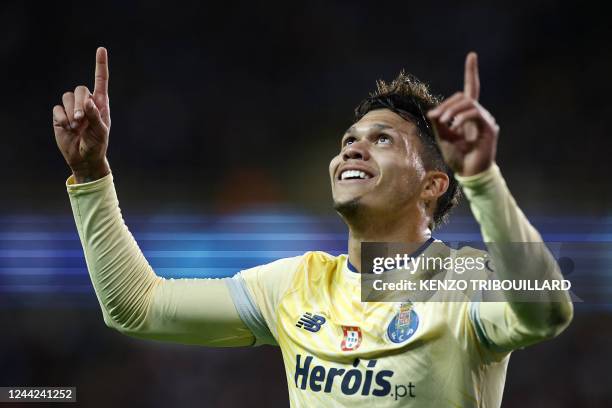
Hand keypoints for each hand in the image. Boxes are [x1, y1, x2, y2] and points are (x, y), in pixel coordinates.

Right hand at [53, 47, 110, 182]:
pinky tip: (67, 128)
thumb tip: (88, 102)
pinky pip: (57, 108)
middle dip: (80, 104)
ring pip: (67, 97)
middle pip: (80, 89)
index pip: (101, 81)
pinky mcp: (60, 115)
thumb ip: (95, 116)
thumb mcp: (100, 132)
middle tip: (81, 121)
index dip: (100, 65)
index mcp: (100, 104)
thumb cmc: (97, 144)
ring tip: (76, 126)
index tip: (101, 49)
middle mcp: (86, 103)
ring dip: (71, 112)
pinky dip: (62, 118)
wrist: (84, 158)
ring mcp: (72, 108)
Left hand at [427, 52, 498, 176]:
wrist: (468, 173)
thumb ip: (438, 122)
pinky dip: (461, 118)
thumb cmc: (456, 156)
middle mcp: (479, 114)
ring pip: (468, 104)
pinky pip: (474, 114)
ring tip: (445, 123)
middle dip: (447, 105)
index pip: (471, 88)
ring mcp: (486, 120)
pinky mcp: (489, 128)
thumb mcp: (442, 137)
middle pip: (463, 96)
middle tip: (437, 118)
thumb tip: (432, 111)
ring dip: (452, 111)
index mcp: (468, 114)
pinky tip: (454, 127)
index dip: (471, 72)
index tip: (472, 55)